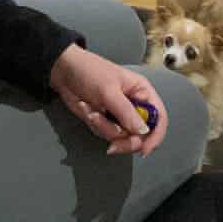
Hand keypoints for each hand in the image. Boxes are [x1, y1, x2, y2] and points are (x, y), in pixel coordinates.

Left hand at [50, 44, 167, 156]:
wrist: (63, 72)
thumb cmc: (90, 71)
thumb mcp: (109, 91)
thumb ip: (126, 112)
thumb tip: (143, 131)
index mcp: (141, 92)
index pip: (159, 117)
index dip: (156, 135)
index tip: (144, 149)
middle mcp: (134, 105)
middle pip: (141, 134)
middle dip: (125, 140)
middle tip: (112, 144)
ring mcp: (119, 114)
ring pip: (121, 137)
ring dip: (104, 128)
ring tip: (92, 111)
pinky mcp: (105, 121)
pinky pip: (106, 134)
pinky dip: (95, 126)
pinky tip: (87, 110)